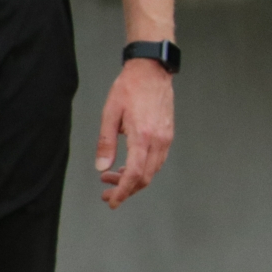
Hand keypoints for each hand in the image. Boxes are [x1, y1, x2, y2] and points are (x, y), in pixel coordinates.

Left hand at [95, 58, 173, 208]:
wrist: (152, 70)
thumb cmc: (130, 87)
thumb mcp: (110, 113)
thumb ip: (106, 142)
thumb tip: (102, 167)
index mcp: (143, 136)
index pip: (134, 173)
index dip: (122, 191)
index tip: (112, 201)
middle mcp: (158, 140)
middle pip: (145, 177)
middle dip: (126, 189)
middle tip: (106, 191)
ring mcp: (166, 138)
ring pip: (152, 170)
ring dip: (134, 179)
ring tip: (113, 176)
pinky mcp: (168, 134)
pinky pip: (157, 160)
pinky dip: (143, 168)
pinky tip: (129, 164)